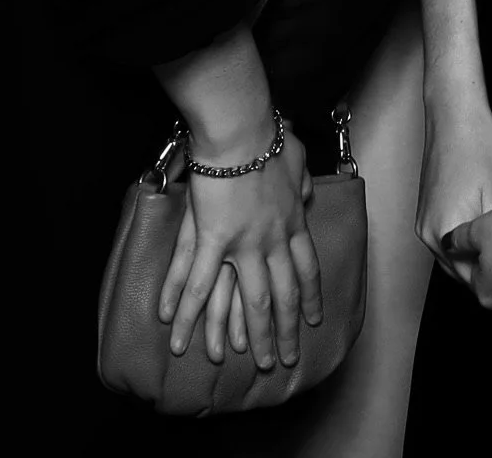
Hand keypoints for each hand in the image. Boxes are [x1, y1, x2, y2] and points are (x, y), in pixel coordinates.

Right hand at [157, 122, 322, 371]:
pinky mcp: (212, 239)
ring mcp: (244, 243)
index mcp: (293, 221)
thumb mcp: (298, 161)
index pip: (307, 269)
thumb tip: (306, 195)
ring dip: (247, 336)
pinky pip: (198, 284)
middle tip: (284, 360)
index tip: (312, 320)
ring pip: (247, 302)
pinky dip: (188, 312)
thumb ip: (301, 184)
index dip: (310, 298)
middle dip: (283, 332)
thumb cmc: (268, 137)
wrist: (242, 129)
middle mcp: (273, 240)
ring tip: (243, 363)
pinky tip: (179, 336)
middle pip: (282, 296)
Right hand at [416, 100, 491, 286]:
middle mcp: (428, 233)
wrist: (456, 116)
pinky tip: (489, 237)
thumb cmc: (478, 146)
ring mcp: (425, 223)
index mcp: (445, 234)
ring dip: (476, 261)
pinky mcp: (427, 212)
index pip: (472, 280)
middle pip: (460, 271)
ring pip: (454, 257)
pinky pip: (448, 241)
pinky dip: (467, 245)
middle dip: (487, 276)